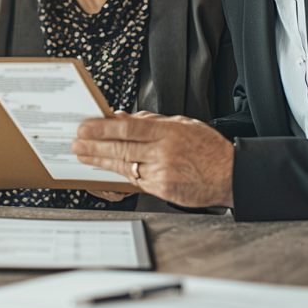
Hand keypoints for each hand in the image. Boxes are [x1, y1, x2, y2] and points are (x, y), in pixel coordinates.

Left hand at [71, 111, 233, 207]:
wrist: (232, 174)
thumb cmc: (207, 147)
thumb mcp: (181, 124)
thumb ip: (150, 121)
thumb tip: (122, 117)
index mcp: (168, 131)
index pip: (128, 128)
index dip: (102, 128)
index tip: (84, 127)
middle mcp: (164, 152)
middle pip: (121, 147)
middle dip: (93, 146)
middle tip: (75, 144)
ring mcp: (163, 172)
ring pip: (124, 165)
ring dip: (100, 161)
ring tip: (83, 156)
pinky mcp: (164, 190)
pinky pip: (136, 180)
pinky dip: (120, 174)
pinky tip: (106, 169)